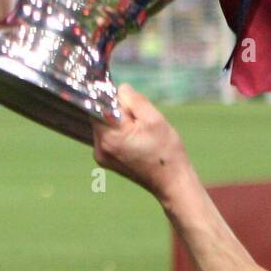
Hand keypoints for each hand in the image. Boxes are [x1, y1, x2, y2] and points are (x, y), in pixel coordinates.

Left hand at [91, 84, 192, 203]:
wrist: (171, 181)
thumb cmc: (166, 151)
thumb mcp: (154, 118)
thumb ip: (134, 100)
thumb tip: (120, 88)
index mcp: (110, 136)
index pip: (98, 105)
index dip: (112, 96)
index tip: (126, 98)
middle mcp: (100, 147)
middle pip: (101, 115)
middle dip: (119, 110)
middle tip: (141, 118)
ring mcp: (101, 156)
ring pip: (105, 125)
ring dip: (120, 121)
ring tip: (141, 132)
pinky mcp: (106, 160)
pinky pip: (108, 136)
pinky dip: (119, 132)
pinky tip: (137, 140)